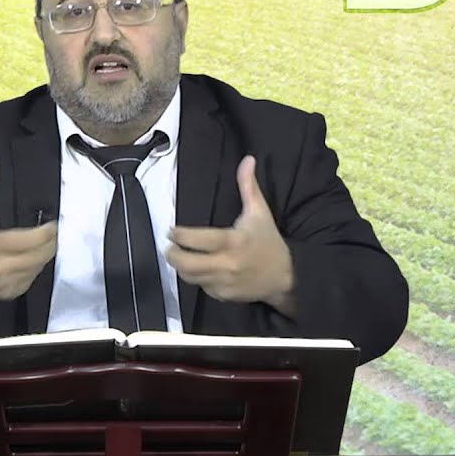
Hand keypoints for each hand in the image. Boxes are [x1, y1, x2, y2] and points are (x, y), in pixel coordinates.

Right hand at [0, 157, 57, 305]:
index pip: (30, 240)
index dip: (47, 232)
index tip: (53, 223)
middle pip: (40, 255)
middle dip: (51, 242)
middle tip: (53, 232)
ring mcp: (5, 283)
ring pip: (39, 267)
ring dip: (45, 254)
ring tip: (44, 242)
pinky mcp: (9, 293)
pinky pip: (32, 278)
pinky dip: (36, 267)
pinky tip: (32, 257)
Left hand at [166, 156, 295, 316]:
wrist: (285, 277)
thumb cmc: (269, 241)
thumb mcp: (260, 212)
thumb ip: (249, 187)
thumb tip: (248, 159)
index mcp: (234, 242)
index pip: (200, 240)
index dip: (181, 236)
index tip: (172, 230)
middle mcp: (227, 264)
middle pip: (188, 264)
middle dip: (173, 254)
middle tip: (169, 245)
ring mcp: (224, 283)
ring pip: (190, 277)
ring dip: (181, 267)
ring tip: (178, 255)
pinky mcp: (223, 296)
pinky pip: (201, 288)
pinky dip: (195, 278)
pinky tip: (196, 268)